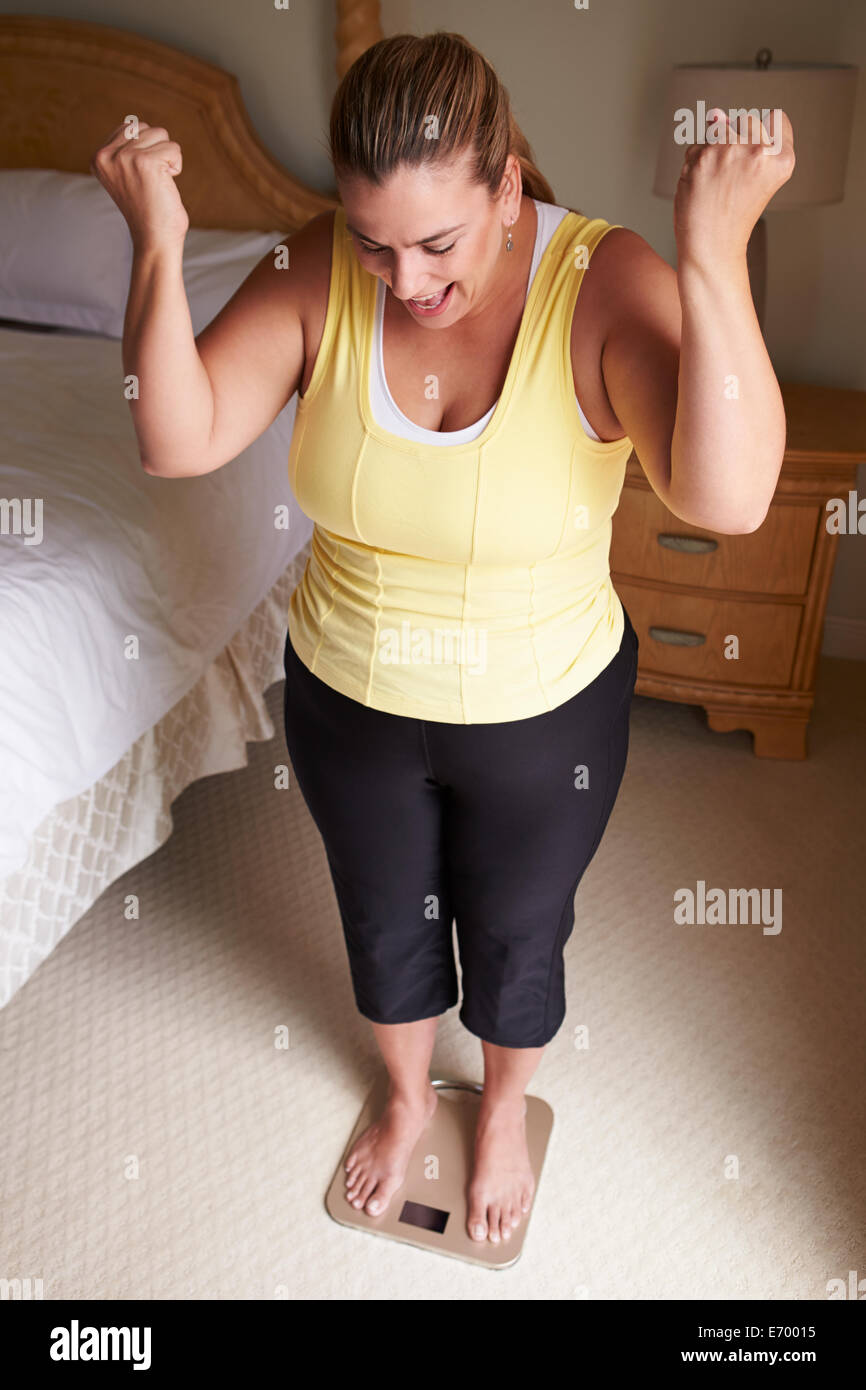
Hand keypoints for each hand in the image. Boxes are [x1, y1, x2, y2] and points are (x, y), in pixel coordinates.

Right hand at [90, 118, 189, 254]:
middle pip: (146, 128)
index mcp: (98, 158)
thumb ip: (125, 149)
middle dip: (157, 152)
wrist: (154, 240)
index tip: (140, 177)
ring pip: (161, 135)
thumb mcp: (126, 174)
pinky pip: (174, 149)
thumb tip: (133, 124)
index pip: (130, 126)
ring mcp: (124, 157)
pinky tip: (165, 186)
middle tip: (151, 181)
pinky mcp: (145, 162)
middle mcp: (106, 155)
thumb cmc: (147, 209)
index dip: (145, 149)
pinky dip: (176, 167)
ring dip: (167, 159)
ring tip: (158, 183)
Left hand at [673, 107, 794, 271]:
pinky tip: (702, 184)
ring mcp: (729, 151)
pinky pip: (697, 144)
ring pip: (719, 126)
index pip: (777, 118)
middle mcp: (758, 151)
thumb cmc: (736, 215)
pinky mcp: (701, 156)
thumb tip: (715, 113)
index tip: (757, 162)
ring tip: (718, 180)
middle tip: (734, 177)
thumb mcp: (761, 177)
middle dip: (738, 141)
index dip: (765, 137)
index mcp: (782, 159)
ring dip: (715, 149)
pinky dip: (696, 161)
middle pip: (747, 120)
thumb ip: (749, 136)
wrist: (712, 245)